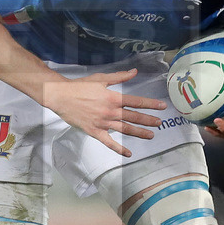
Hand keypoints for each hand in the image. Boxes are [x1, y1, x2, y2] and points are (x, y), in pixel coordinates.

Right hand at [44, 69, 166, 156]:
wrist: (61, 96)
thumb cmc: (80, 86)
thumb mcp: (101, 78)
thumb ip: (120, 77)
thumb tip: (134, 72)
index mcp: (113, 98)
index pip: (136, 101)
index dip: (150, 104)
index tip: (162, 107)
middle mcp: (110, 111)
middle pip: (133, 117)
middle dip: (148, 120)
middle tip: (159, 123)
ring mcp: (103, 123)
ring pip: (125, 129)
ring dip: (139, 133)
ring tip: (150, 135)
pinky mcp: (94, 131)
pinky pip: (109, 142)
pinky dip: (119, 149)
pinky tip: (128, 153)